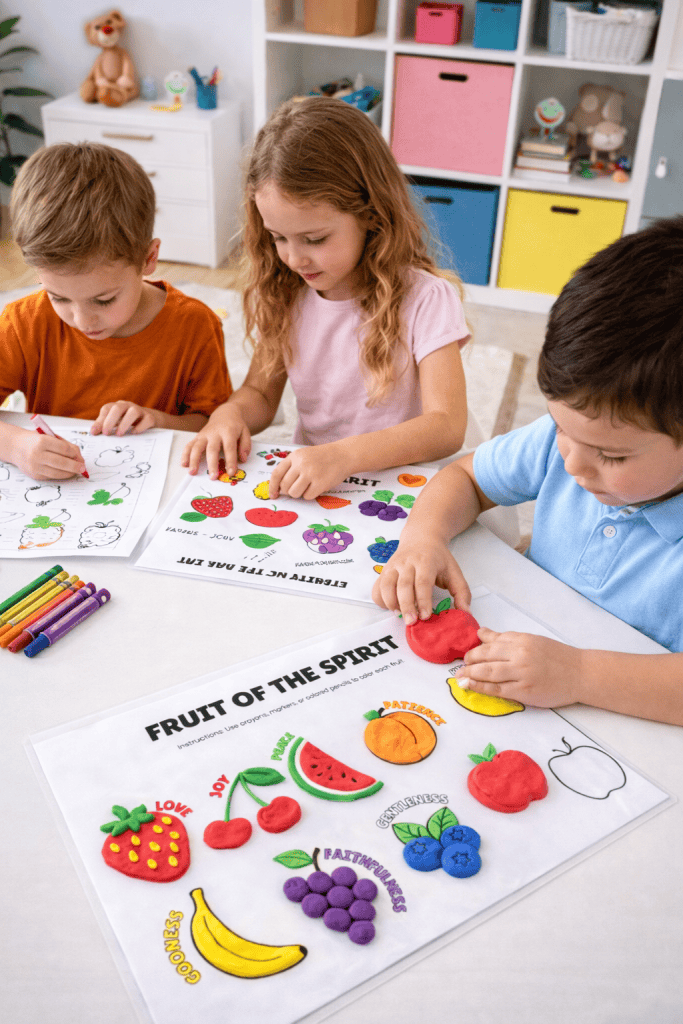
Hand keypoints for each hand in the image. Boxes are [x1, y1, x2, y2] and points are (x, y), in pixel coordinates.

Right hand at [9, 428, 86, 480]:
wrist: (15, 446)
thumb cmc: (35, 440)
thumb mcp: (49, 436)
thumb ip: (65, 445)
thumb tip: (79, 457)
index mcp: (42, 441)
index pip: (64, 449)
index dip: (74, 453)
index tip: (79, 456)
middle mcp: (37, 454)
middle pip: (61, 462)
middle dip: (75, 466)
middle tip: (82, 468)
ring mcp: (35, 466)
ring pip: (57, 472)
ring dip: (70, 473)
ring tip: (76, 471)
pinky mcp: (35, 475)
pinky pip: (52, 477)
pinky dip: (61, 475)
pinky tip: (66, 472)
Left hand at [91, 401, 157, 435]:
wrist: (150, 420)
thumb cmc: (128, 422)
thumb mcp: (116, 423)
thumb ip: (105, 426)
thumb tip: (94, 433)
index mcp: (117, 407)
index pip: (106, 409)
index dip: (99, 420)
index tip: (94, 432)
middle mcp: (127, 406)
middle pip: (118, 408)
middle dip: (110, 420)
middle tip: (106, 433)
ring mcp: (140, 411)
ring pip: (133, 412)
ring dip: (124, 423)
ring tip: (119, 434)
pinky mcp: (150, 417)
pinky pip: (147, 420)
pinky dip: (140, 426)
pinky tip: (134, 433)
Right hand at [181, 405, 250, 478]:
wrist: (225, 414)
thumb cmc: (235, 426)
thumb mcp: (245, 432)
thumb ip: (245, 445)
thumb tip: (243, 459)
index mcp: (228, 431)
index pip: (229, 447)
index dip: (230, 461)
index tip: (231, 473)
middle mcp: (214, 433)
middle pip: (212, 449)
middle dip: (212, 464)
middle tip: (213, 477)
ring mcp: (204, 435)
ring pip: (197, 447)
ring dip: (194, 460)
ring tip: (192, 472)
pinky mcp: (197, 437)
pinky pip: (189, 445)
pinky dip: (185, 454)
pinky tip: (184, 464)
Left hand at [268, 444, 350, 500]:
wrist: (343, 455)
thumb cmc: (322, 457)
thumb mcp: (304, 455)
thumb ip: (291, 467)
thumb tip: (279, 487)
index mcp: (295, 456)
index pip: (277, 474)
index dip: (272, 486)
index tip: (273, 494)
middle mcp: (301, 464)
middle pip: (285, 486)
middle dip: (288, 491)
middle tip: (296, 488)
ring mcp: (311, 473)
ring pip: (294, 493)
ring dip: (299, 494)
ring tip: (307, 486)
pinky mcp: (320, 483)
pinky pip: (307, 496)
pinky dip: (310, 495)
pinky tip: (317, 486)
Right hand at [372, 536, 470, 624]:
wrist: (421, 538)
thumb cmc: (438, 558)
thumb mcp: (454, 571)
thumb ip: (461, 592)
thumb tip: (465, 613)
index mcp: (426, 561)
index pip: (423, 582)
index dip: (423, 600)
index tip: (426, 616)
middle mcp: (407, 562)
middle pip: (403, 585)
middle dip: (406, 605)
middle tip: (411, 622)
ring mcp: (393, 565)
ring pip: (387, 584)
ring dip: (391, 602)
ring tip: (399, 615)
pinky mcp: (384, 570)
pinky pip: (377, 586)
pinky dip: (380, 599)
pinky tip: (390, 607)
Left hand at [455, 628, 581, 707]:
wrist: (580, 673)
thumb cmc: (557, 657)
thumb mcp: (531, 640)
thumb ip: (504, 638)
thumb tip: (481, 633)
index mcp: (521, 640)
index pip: (490, 643)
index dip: (475, 650)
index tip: (466, 655)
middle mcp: (519, 655)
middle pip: (485, 657)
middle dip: (469, 662)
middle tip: (461, 667)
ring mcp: (521, 673)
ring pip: (487, 672)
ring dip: (470, 674)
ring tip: (459, 677)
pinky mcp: (524, 691)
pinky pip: (497, 689)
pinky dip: (480, 687)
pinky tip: (470, 686)